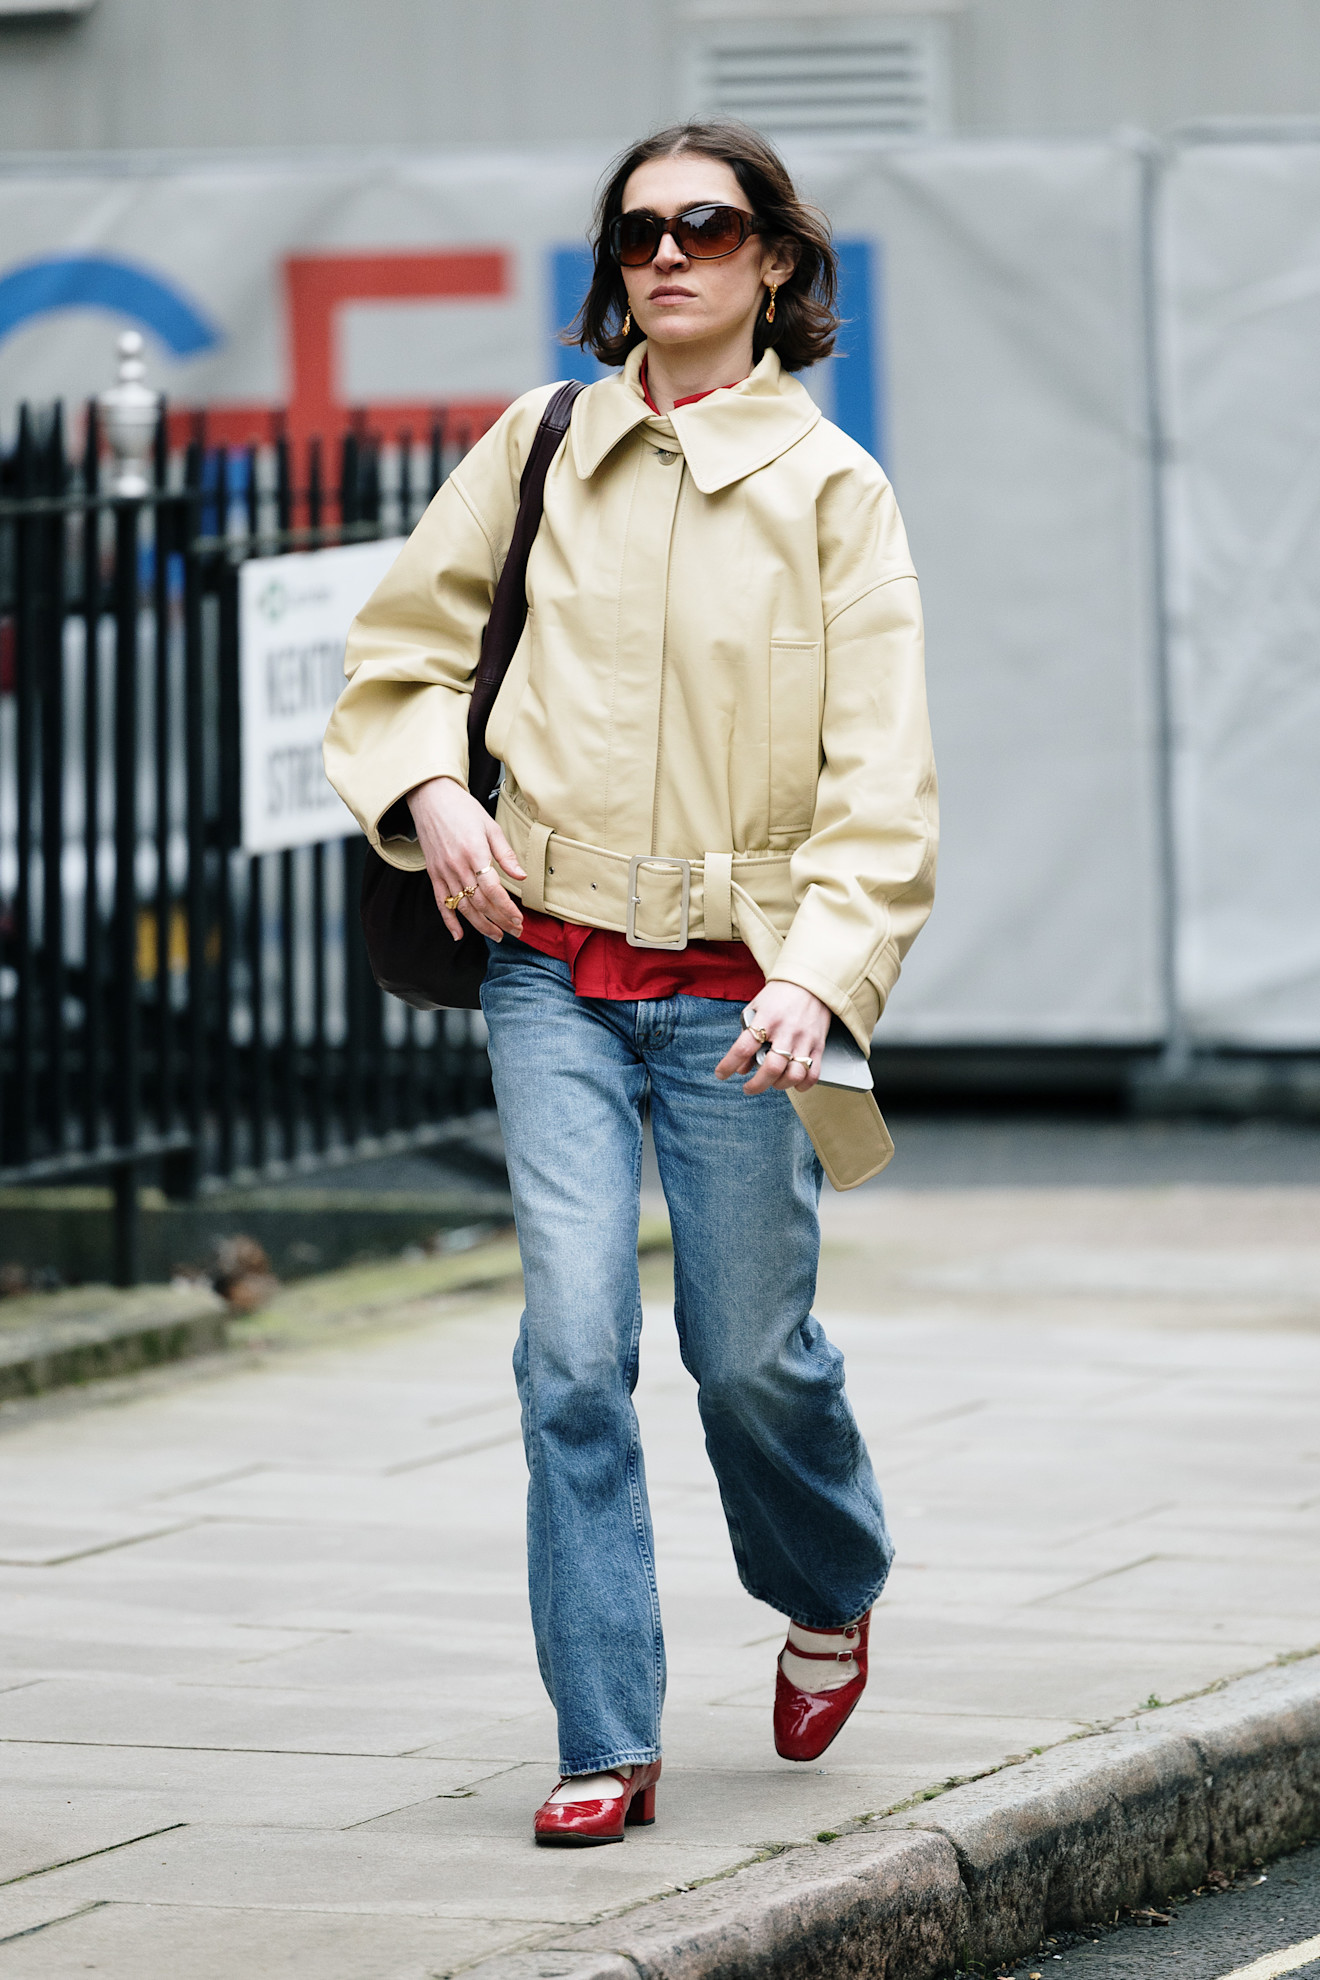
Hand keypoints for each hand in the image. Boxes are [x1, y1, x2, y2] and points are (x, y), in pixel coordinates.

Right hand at [406, 776, 526, 942]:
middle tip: (515, 931)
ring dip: (481, 925)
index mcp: (475, 853)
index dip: (507, 908)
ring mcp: (443, 872)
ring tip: (496, 936)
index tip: (519, 919)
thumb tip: (522, 876)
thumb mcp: (490, 827)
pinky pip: (441, 903)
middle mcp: (457, 866)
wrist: (431, 798)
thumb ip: (505, 854)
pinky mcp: (433, 874)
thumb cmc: (463, 809)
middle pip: (481, 902)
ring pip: (463, 907)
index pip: (493, 890)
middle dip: (500, 920)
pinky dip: (449, 921)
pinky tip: (459, 935)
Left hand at [715, 982, 830, 1093]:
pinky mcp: (819, 1045)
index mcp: (767, 1018)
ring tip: (772, 1083)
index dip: (729, 1065)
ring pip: (793, 1074)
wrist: (810, 983)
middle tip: (748, 1088)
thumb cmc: (780, 996)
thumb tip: (742, 1067)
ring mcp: (805, 1039)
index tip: (721, 1074)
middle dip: (756, 1084)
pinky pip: (813, 1073)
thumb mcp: (756, 1009)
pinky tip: (793, 1083)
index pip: (744, 1047)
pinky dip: (802, 1085)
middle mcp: (786, 1031)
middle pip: (771, 1067)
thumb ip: (746, 1037)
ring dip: (779, 1085)